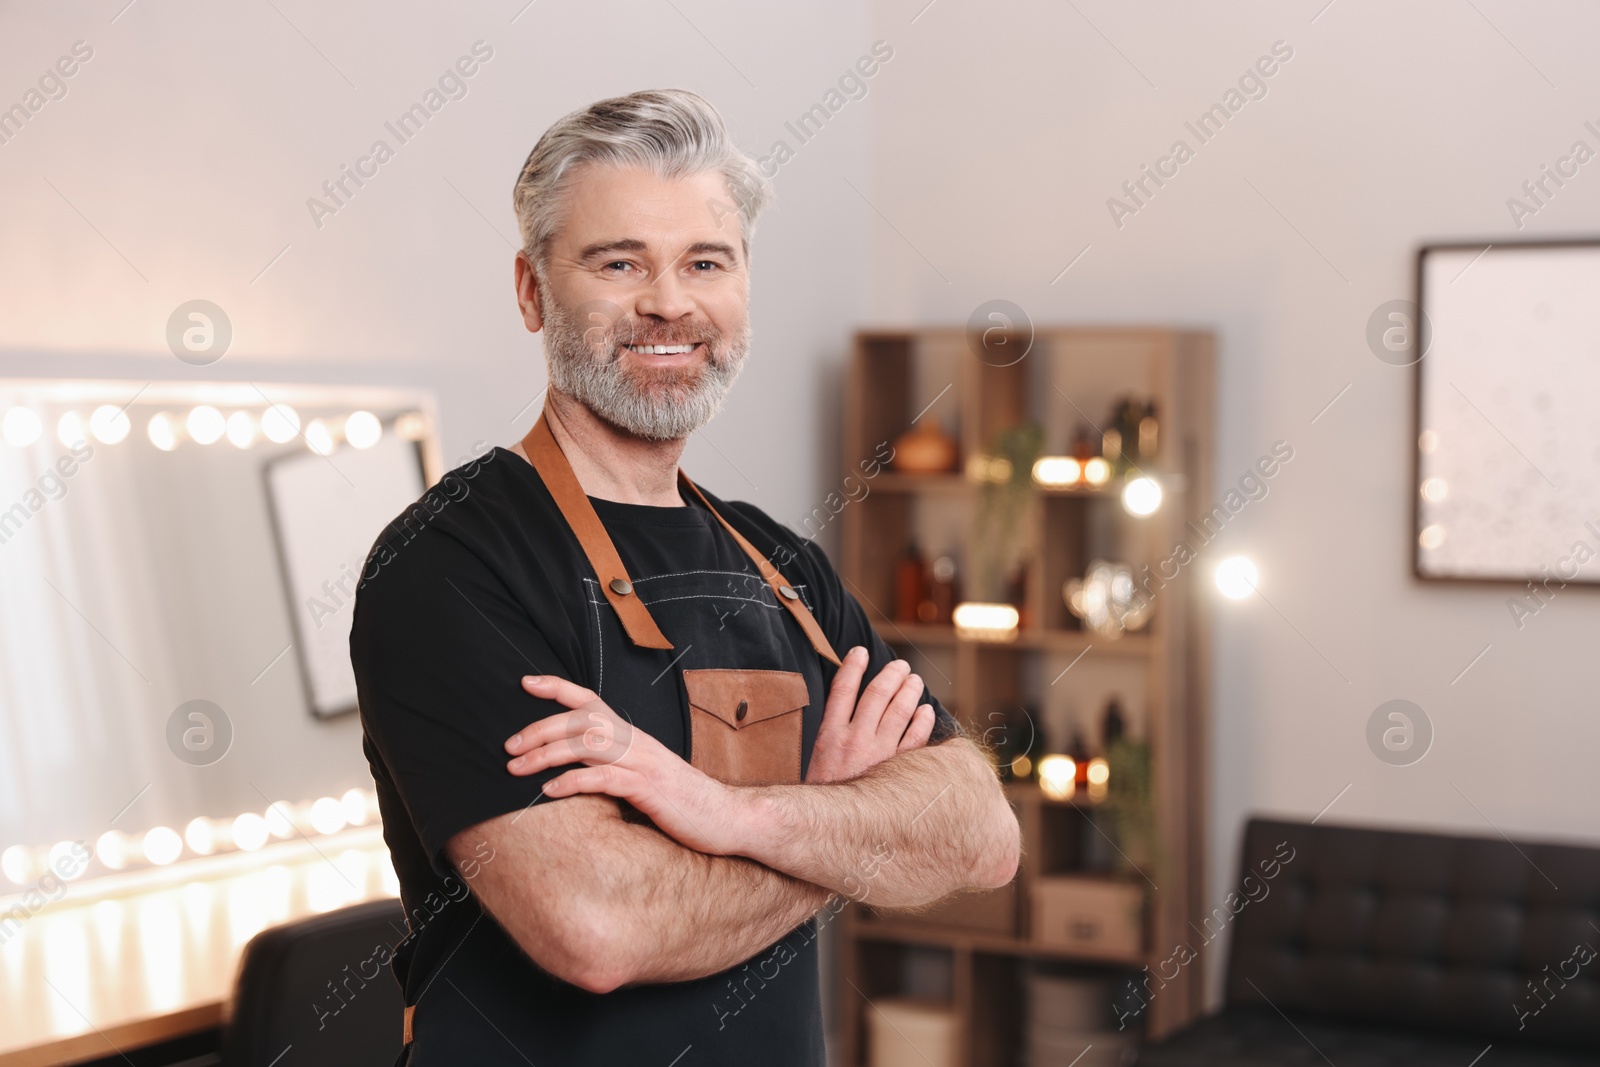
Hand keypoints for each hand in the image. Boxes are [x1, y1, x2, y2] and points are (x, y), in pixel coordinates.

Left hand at [505, 675, 748, 855]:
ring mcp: (643, 762)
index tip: (525, 682)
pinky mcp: (648, 788)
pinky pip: (604, 778)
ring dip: (546, 754)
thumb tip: (575, 767)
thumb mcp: (643, 776)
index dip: (557, 688)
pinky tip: (549, 791)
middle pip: (581, 720)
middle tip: (508, 746)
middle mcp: (636, 741)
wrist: (725, 817)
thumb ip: (614, 765)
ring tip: (516, 769)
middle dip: (540, 729)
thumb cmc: (680, 801)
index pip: (591, 700)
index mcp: (633, 736)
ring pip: (587, 744)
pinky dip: (572, 782)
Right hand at [806, 647, 935, 783]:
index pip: (842, 689)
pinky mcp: (896, 771)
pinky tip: (926, 711)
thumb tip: (838, 708)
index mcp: (829, 735)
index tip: (859, 652)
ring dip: (909, 692)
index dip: (852, 666)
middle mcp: (854, 740)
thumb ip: (827, 733)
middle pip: (876, 695)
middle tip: (900, 666)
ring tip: (915, 680)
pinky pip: (915, 740)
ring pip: (899, 712)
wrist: (825, 829)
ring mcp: (878, 755)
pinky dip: (922, 722)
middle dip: (890, 675)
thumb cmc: (819, 794)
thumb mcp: (813, 760)